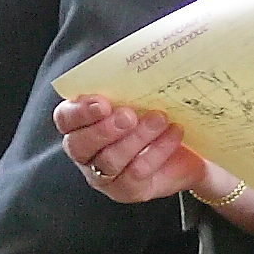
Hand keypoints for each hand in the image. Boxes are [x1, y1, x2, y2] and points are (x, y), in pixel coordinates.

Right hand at [54, 95, 205, 202]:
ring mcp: (103, 176)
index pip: (65, 118)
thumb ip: (127, 88)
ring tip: (159, 119)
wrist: (188, 150)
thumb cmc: (152, 116)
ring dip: (136, 138)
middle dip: (104, 129)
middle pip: (79, 145)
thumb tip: (133, 63)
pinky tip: (173, 133)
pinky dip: (157, 150)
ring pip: (110, 160)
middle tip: (129, 115)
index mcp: (79, 124)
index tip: (102, 103)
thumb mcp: (139, 98)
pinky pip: (136, 172)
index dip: (79, 111)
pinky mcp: (126, 191)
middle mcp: (85, 153)